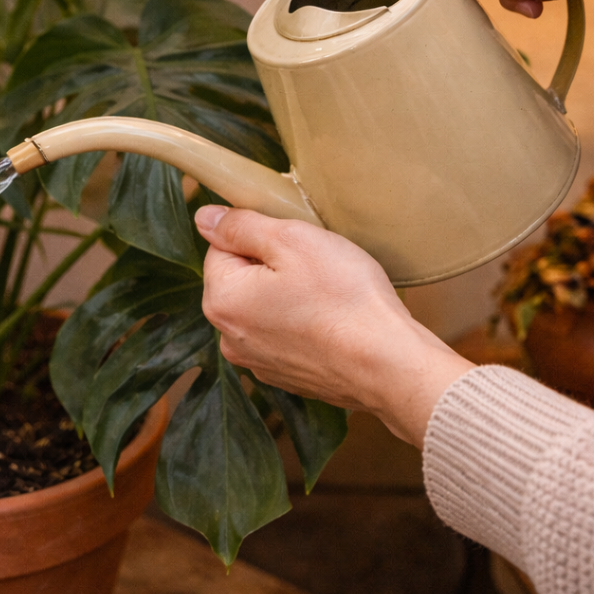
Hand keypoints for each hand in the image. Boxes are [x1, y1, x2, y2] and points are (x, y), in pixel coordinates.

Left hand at [194, 205, 473, 448]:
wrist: (389, 365)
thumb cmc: (343, 298)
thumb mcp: (291, 240)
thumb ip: (240, 226)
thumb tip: (204, 218)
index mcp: (221, 300)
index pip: (222, 247)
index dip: (261, 237)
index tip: (296, 246)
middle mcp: (228, 337)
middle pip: (240, 278)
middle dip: (273, 266)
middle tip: (316, 267)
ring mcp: (256, 361)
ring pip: (263, 306)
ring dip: (288, 294)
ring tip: (326, 295)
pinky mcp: (284, 376)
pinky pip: (283, 334)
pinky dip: (302, 324)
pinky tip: (331, 321)